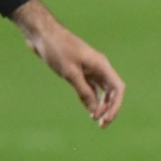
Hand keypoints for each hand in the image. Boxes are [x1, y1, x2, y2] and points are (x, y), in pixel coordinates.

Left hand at [12, 0, 124, 127]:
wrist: (42, 35)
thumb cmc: (58, 50)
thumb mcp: (70, 73)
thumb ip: (83, 91)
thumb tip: (93, 110)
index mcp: (101, 66)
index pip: (117, 88)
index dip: (115, 105)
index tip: (106, 119)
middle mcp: (99, 68)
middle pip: (112, 91)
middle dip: (109, 108)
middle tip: (101, 125)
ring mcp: (90, 69)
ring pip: (102, 91)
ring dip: (101, 105)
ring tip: (96, 120)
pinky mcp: (79, 71)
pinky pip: (90, 88)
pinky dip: (91, 99)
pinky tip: (89, 109)